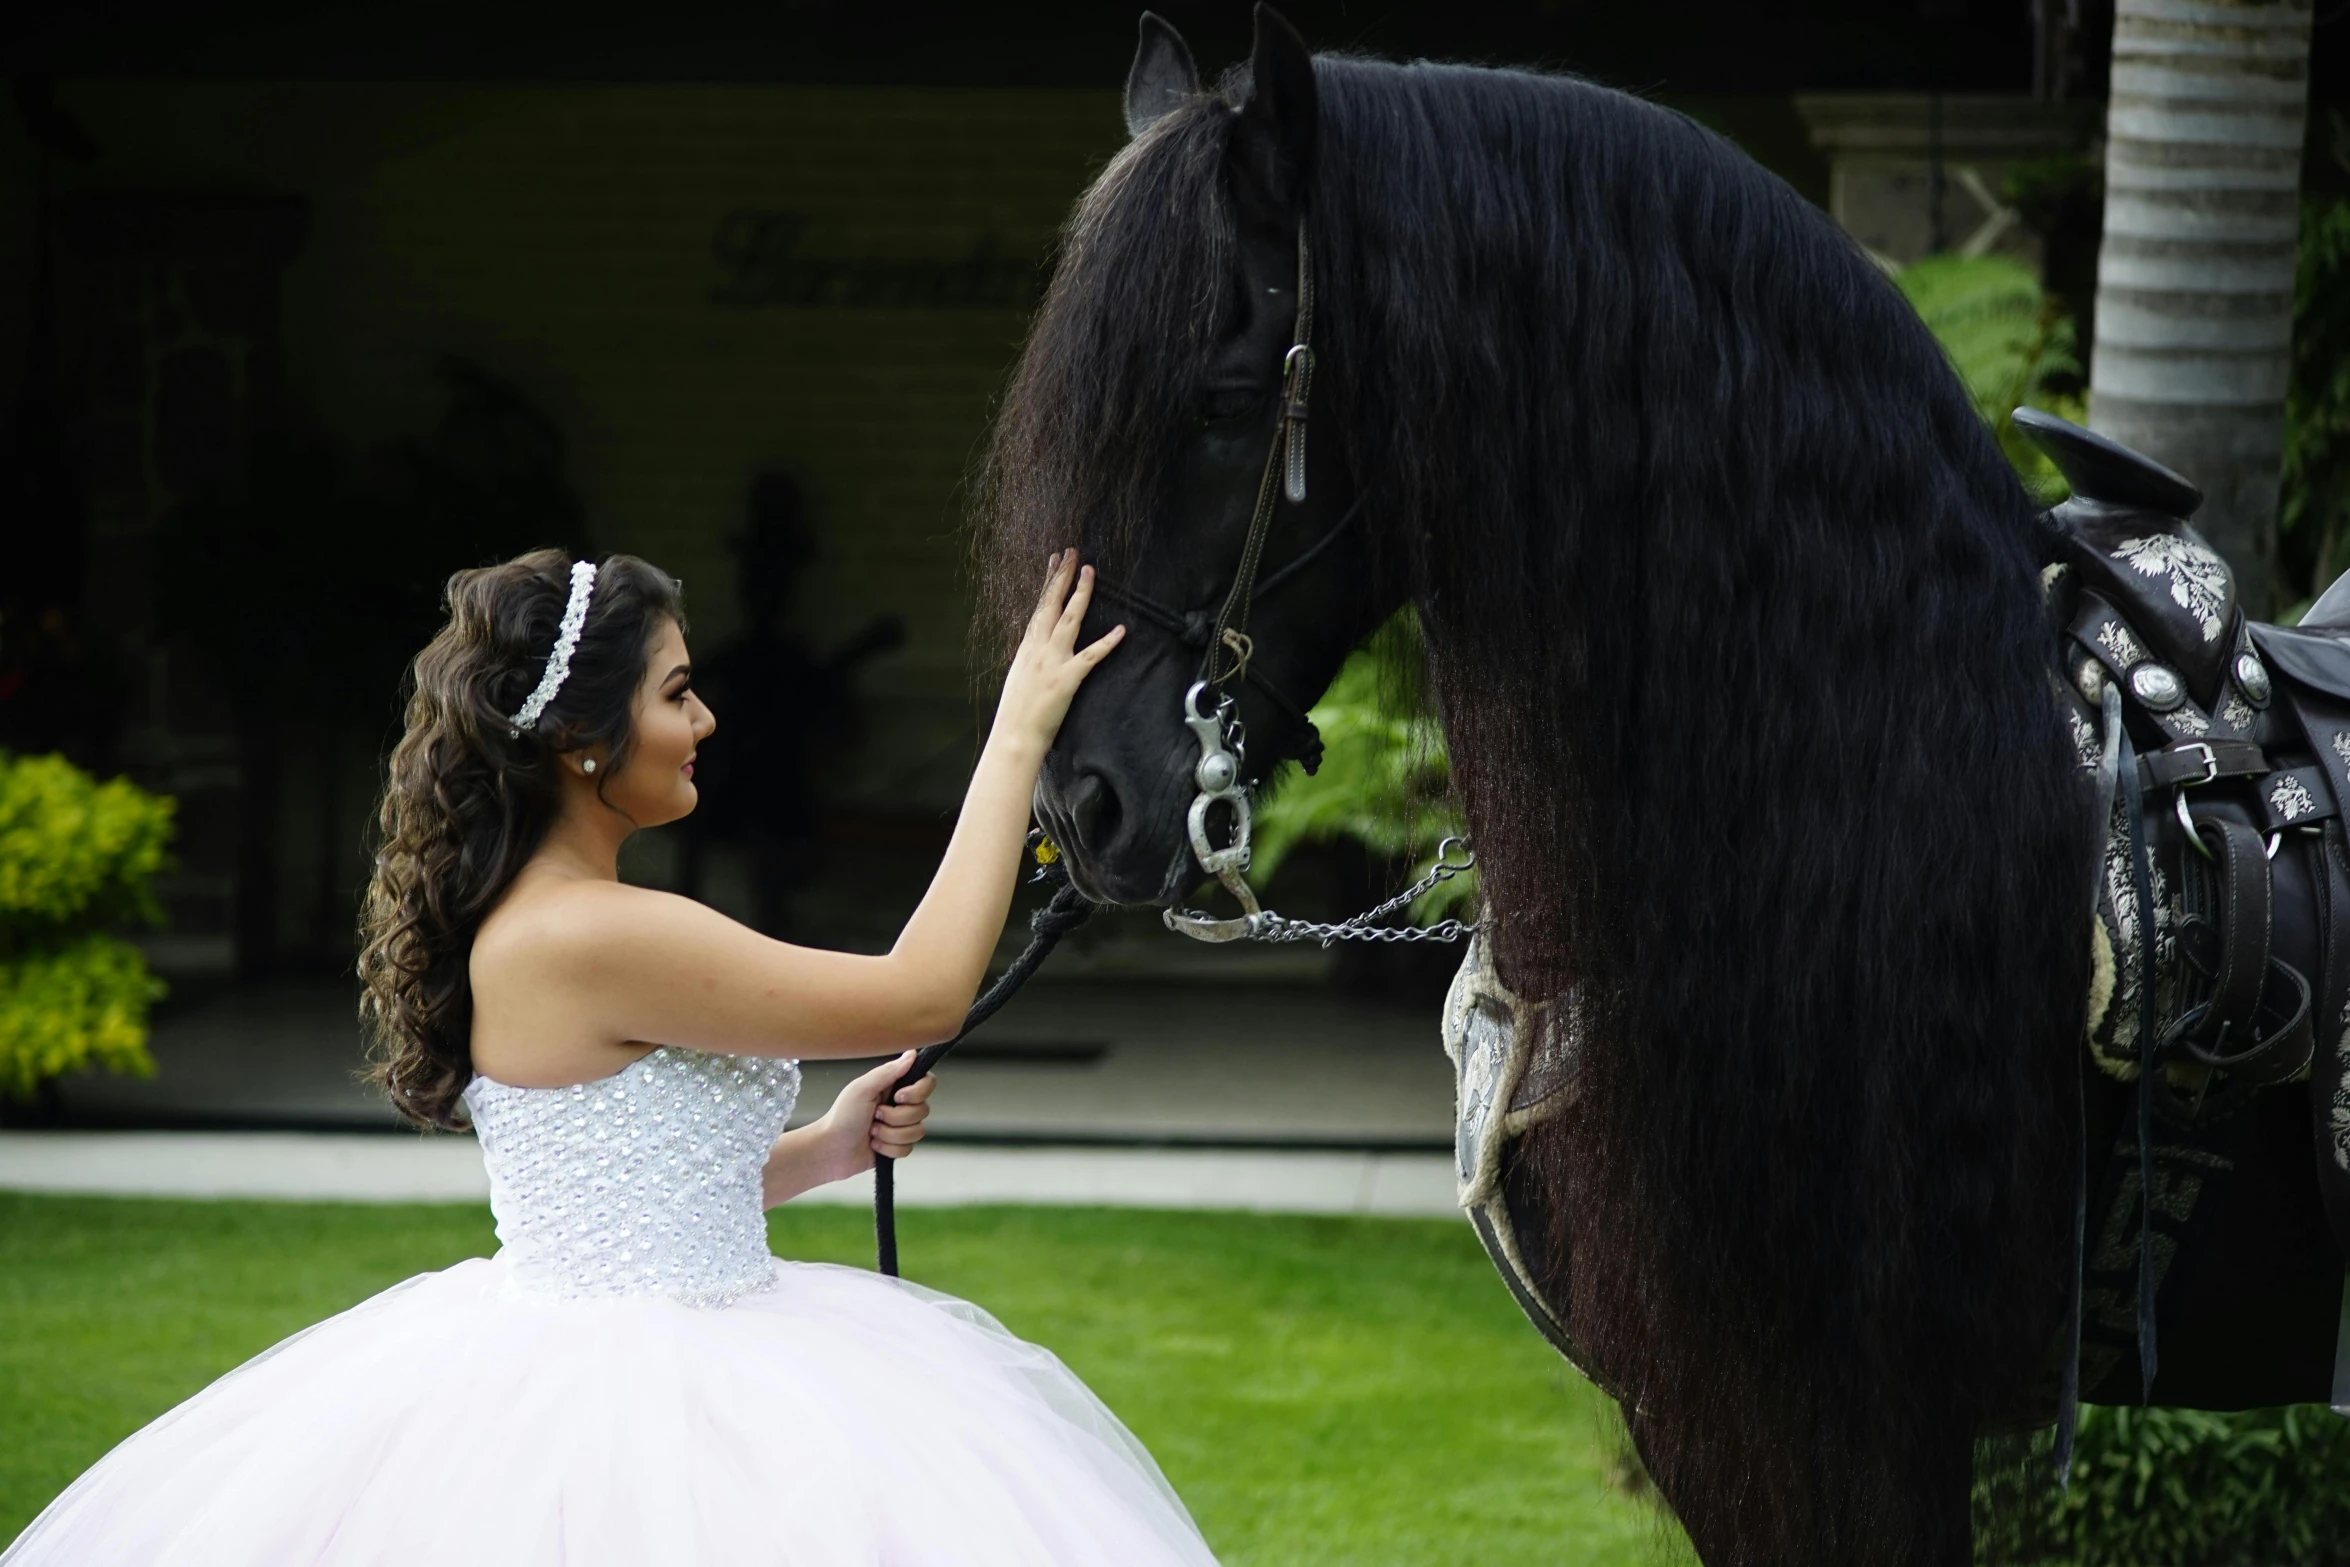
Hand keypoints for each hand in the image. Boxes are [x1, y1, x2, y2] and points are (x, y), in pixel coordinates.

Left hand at [814, 1051, 936, 1181]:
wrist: (831, 1150)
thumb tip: (912, 1054)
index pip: (927, 1082)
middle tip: (875, 1116)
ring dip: (890, 1134)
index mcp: (893, 1086)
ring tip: (871, 1132)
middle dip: (896, 1117)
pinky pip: (908, 1149)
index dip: (918, 1092)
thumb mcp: (862, 1088)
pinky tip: (873, 1145)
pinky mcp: (897, 1146)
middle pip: (923, 1110)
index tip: (898, 1097)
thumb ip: (888, 1071)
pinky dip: (888, 1148)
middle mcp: (899, 1105)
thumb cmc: (842, 1117)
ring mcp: (899, 1126)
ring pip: (917, 1132)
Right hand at [994, 549, 1124, 753]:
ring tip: (1090, 571)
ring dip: (1080, 594)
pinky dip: (1106, 643)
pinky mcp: (1067, 679)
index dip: (1049, 582)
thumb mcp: (1019, 676)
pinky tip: (1120, 630)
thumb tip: (1037, 643)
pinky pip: (1090, 657)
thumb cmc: (1016, 712)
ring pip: (1070, 620)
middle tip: (1071, 552)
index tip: (1054, 561)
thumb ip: (1030, 657)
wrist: (1013, 736)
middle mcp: (1038, 648)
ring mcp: (1052, 661)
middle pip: (1052, 604)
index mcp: (1027, 647)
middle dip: (1062, 576)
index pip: (1040, 607)